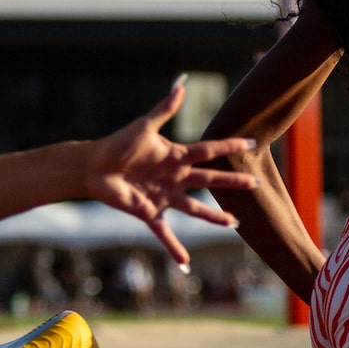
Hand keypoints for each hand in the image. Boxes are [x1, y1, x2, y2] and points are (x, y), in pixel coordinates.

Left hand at [85, 77, 257, 267]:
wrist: (94, 166)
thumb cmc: (118, 144)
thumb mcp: (143, 126)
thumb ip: (164, 109)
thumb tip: (181, 85)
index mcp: (176, 156)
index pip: (207, 152)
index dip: (228, 148)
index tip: (250, 144)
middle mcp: (175, 178)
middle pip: (208, 181)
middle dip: (230, 184)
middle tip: (254, 185)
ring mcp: (164, 197)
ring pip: (194, 209)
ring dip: (213, 217)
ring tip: (233, 224)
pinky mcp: (149, 212)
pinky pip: (164, 233)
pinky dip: (174, 248)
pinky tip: (185, 262)